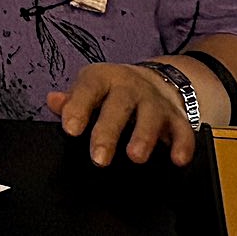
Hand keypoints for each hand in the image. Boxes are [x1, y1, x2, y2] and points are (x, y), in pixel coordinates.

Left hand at [48, 62, 197, 167]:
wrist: (149, 80)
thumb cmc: (110, 91)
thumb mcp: (88, 90)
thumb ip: (71, 100)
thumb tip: (53, 102)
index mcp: (102, 78)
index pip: (88, 89)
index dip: (78, 107)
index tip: (71, 129)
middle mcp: (129, 87)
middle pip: (119, 105)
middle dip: (109, 131)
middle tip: (99, 157)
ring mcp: (154, 101)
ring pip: (151, 116)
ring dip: (144, 136)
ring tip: (135, 157)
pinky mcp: (176, 117)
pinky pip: (183, 129)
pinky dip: (183, 145)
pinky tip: (177, 159)